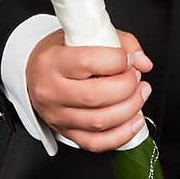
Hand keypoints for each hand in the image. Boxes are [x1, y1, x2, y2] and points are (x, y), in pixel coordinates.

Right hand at [26, 28, 155, 151]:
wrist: (37, 72)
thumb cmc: (61, 52)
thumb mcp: (85, 35)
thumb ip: (120, 42)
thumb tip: (142, 62)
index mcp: (52, 61)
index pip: (88, 62)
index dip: (117, 60)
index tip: (128, 58)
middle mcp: (51, 91)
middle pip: (96, 96)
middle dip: (127, 87)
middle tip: (136, 77)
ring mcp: (57, 116)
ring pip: (100, 121)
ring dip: (130, 108)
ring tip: (140, 94)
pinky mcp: (66, 133)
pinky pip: (96, 143)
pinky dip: (122, 135)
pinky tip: (135, 120)